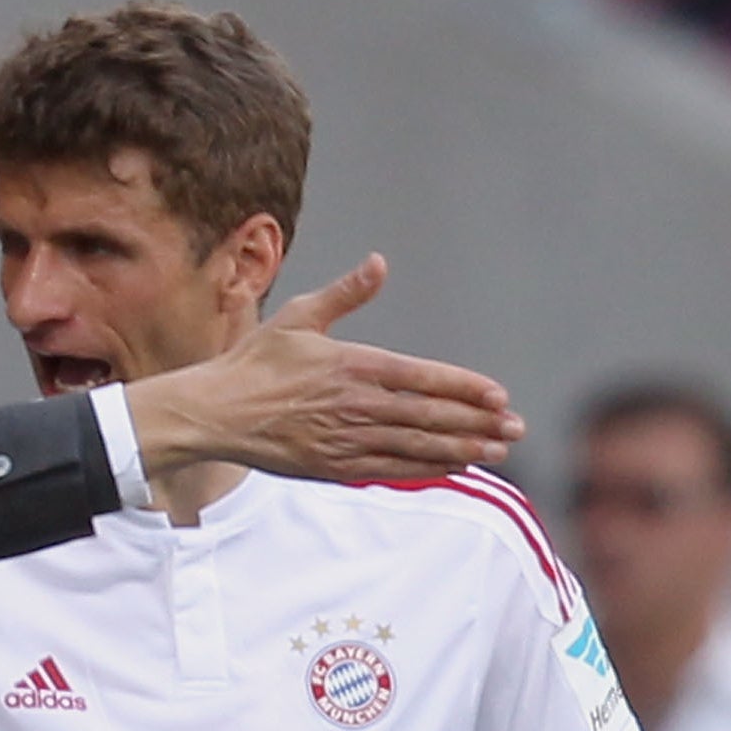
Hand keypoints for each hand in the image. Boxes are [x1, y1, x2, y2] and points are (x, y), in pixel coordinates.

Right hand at [124, 255, 521, 482]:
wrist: (215, 413)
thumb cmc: (255, 362)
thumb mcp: (299, 318)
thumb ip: (345, 294)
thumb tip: (379, 262)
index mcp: (354, 365)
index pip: (423, 377)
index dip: (464, 388)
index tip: (498, 395)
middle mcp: (356, 405)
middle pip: (430, 417)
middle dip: (478, 423)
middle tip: (515, 429)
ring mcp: (346, 439)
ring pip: (416, 447)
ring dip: (461, 449)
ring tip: (497, 451)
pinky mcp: (334, 467)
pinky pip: (391, 468)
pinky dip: (425, 468)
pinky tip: (453, 466)